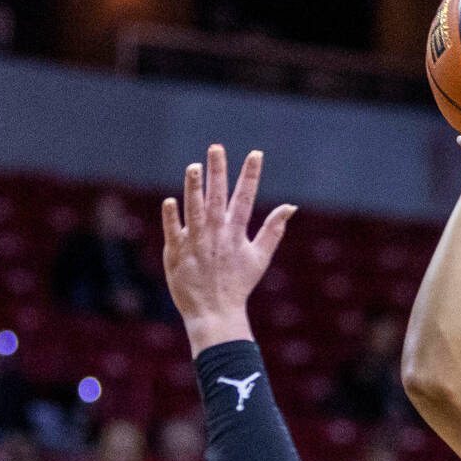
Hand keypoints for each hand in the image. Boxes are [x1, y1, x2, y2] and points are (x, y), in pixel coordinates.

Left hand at [161, 144, 296, 355]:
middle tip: (217, 148)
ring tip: (194, 167)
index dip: (250, 176)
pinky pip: (173, 231)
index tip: (255, 154)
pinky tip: (170, 201)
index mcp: (236, 234)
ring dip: (194, 189)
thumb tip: (290, 207)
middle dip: (218, 173)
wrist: (215, 312)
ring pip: (195, 211)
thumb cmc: (237, 284)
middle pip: (218, 198)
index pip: (245, 199)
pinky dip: (172, 218)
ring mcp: (196, 243)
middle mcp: (217, 235)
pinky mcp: (177, 253)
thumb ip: (273, 230)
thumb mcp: (259, 257)